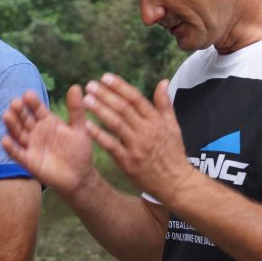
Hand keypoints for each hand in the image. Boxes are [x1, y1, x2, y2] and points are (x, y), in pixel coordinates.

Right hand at [1, 85, 94, 197]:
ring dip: (12, 125)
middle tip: (14, 102)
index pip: (37, 108)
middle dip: (19, 111)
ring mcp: (31, 145)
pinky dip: (10, 148)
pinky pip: (17, 153)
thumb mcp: (80, 128)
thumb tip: (76, 87)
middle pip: (24, 119)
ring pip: (18, 133)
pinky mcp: (28, 161)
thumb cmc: (79, 151)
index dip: (32, 102)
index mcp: (47, 121)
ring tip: (6, 115)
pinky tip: (4, 140)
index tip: (28, 94)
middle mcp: (36, 131)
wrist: (80, 176)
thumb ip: (76, 109)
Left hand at [83, 74, 193, 201]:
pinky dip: (98, 134)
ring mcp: (137, 147)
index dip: (119, 86)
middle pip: (123, 108)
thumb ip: (165, 104)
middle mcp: (147, 131)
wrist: (176, 183)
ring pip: (116, 124)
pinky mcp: (128, 162)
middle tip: (90, 85)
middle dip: (105, 95)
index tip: (105, 77)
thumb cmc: (173, 153)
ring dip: (99, 110)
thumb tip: (162, 81)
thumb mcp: (174, 127)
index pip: (136, 98)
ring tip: (85, 100)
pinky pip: (111, 145)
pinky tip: (86, 125)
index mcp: (157, 121)